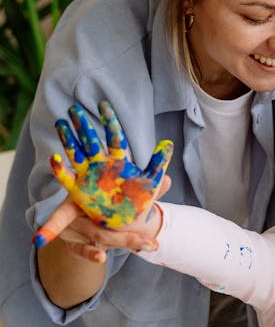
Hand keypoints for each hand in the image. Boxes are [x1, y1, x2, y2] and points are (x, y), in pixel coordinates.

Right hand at [34, 101, 172, 252]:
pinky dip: (60, 170)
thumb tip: (168, 143)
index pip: (115, 137)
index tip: (103, 104)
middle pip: (91, 141)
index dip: (110, 121)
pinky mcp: (79, 190)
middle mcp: (102, 165)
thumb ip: (158, 163)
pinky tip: (55, 158)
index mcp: (120, 161)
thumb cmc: (140, 200)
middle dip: (83, 126)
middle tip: (74, 109)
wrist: (130, 222)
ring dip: (68, 140)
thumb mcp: (152, 183)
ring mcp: (89, 176)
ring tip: (60, 123)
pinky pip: (67, 178)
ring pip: (76, 154)